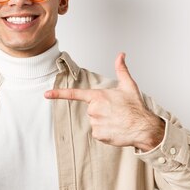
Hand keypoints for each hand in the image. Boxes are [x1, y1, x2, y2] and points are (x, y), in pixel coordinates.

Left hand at [44, 53, 164, 150]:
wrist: (144, 127)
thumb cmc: (136, 107)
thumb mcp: (128, 86)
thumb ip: (121, 69)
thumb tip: (121, 55)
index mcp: (98, 96)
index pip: (74, 94)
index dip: (59, 94)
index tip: (46, 94)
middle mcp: (94, 109)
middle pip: (91, 110)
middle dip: (102, 111)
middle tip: (116, 112)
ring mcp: (95, 123)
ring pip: (95, 122)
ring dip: (104, 122)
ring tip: (117, 121)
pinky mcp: (98, 134)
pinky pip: (98, 132)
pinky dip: (106, 132)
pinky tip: (116, 129)